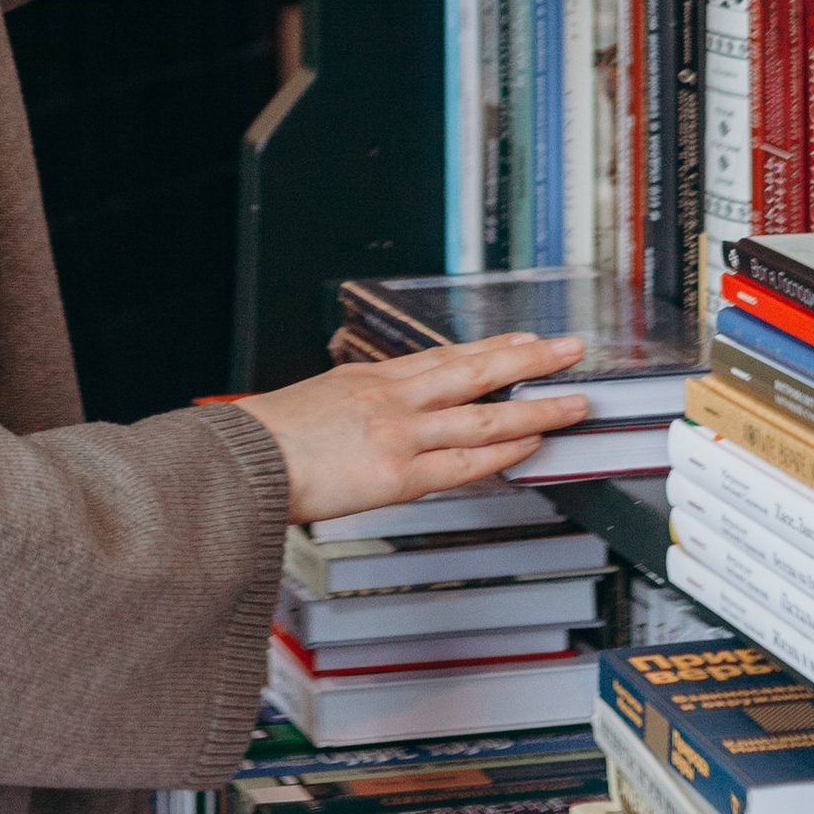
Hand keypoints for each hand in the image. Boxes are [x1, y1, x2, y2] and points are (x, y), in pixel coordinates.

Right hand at [228, 330, 588, 526]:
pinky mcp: (398, 474)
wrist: (239, 461)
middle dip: (528, 358)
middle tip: (568, 349)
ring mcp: (400, 434)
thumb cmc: (264, 440)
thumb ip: (356, 407)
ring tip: (574, 401)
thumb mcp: (316, 403)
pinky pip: (464, 463)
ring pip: (483, 415)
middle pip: (475, 369)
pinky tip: (532, 446)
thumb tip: (377, 420)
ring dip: (535, 407)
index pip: (445, 357)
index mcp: (370, 379)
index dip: (490, 348)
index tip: (523, 339)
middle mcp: (392, 398)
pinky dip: (503, 453)